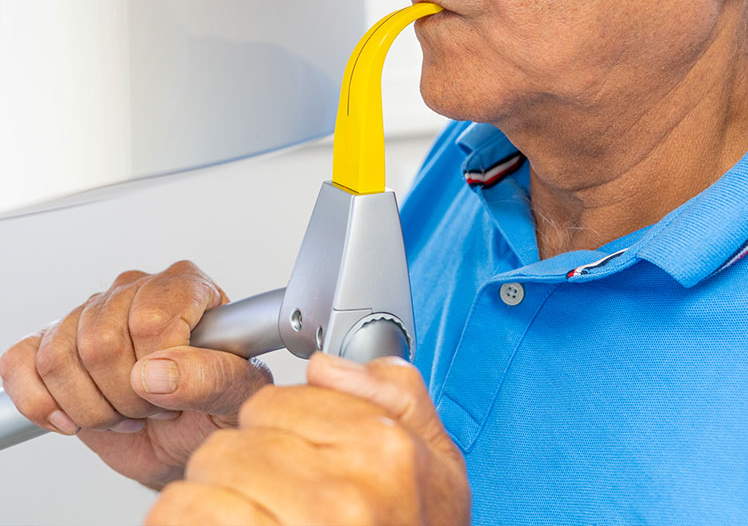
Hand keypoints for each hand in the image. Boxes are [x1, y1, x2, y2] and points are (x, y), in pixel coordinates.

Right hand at [0, 260, 271, 488]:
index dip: (158, 371)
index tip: (175, 395)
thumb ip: (212, 378)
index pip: (151, 319)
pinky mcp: (56, 342)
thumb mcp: (236, 395)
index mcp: (187, 286)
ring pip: (59, 356)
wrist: (185, 437)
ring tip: (123, 414)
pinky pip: (22, 361)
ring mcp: (93, 311)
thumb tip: (157, 373)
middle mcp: (138, 288)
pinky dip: (40, 402)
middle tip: (151, 411)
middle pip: (101, 341)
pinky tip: (72, 420)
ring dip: (89, 407)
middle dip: (124, 397)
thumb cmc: (216, 406)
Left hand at [145, 352, 470, 525]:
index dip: (267, 430)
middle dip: (230, 470)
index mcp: (384, 452)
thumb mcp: (438, 467)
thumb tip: (325, 365)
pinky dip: (183, 525)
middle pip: (230, 444)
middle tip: (256, 500)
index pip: (274, 403)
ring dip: (201, 506)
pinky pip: (181, 521)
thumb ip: (396, 395)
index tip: (281, 457)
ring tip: (231, 520)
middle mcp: (342, 495)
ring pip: (196, 487)